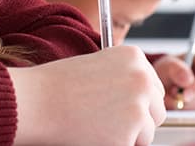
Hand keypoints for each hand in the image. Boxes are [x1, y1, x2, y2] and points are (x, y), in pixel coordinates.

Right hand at [9, 45, 165, 145]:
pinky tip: (94, 133)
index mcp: (134, 57)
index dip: (138, 100)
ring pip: (147, 132)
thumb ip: (123, 78)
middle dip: (139, 120)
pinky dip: (114, 144)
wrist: (37, 101)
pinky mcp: (129, 135)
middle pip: (157, 110)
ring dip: (128, 134)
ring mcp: (138, 108)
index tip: (122, 105)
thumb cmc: (57, 85)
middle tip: (110, 120)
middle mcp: (142, 79)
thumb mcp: (97, 66)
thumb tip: (141, 98)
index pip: (154, 87)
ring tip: (98, 125)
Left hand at [154, 45, 194, 109]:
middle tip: (173, 96)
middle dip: (191, 97)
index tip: (184, 96)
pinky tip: (181, 99)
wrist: (170, 78)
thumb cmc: (170, 68)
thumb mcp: (166, 65)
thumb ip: (175, 70)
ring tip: (174, 94)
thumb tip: (189, 80)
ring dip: (187, 103)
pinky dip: (189, 108)